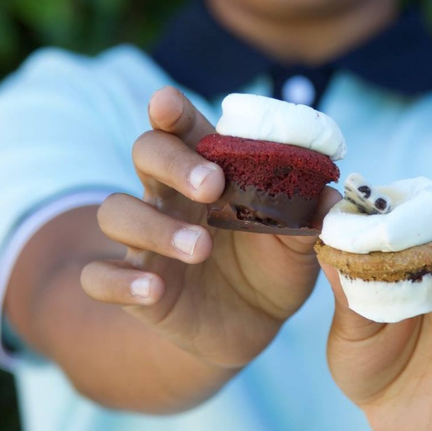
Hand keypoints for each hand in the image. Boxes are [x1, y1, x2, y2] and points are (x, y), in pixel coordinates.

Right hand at [81, 87, 337, 369]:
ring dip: (155, 225)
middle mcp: (169, 197)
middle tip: (212, 186)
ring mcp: (146, 242)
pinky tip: (153, 289)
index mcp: (208, 172)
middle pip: (146, 154)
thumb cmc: (274, 266)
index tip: (166, 104)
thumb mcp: (300, 244)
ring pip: (117, 212)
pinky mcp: (134, 287)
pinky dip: (120, 281)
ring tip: (201, 247)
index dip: (169, 110)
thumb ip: (310, 217)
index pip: (182, 127)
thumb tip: (331, 194)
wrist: (256, 326)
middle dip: (173, 162)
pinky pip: (100, 276)